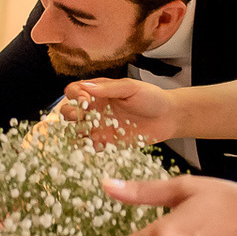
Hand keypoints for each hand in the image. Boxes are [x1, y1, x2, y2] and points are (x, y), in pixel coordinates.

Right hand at [62, 78, 178, 143]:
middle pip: (69, 112)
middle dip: (70, 114)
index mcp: (98, 92)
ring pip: (76, 131)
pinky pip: (90, 147)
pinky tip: (96, 146)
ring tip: (85, 133)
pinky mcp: (106, 143)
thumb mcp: (131, 88)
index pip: (74, 91)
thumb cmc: (151, 97)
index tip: (84, 99)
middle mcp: (95, 109)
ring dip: (75, 133)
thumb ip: (109, 88)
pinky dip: (88, 148)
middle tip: (82, 116)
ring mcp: (99, 127)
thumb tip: (86, 87)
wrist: (168, 117)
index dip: (74, 95)